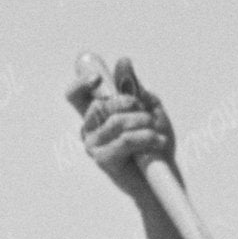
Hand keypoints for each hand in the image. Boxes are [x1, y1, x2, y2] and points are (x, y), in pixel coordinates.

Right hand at [66, 51, 177, 189]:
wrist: (162, 178)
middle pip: (100, 104)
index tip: (98, 79)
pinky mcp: (102, 160)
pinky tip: (158, 142)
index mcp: (96, 116)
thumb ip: (134, 85)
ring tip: (158, 132)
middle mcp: (89, 130)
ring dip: (143, 122)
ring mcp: (93, 146)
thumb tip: (123, 61)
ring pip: (116, 121)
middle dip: (129, 103)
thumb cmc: (154, 143)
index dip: (81, 83)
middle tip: (148, 114)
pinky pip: (124, 140)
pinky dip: (145, 137)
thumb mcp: (148, 107)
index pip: (75, 95)